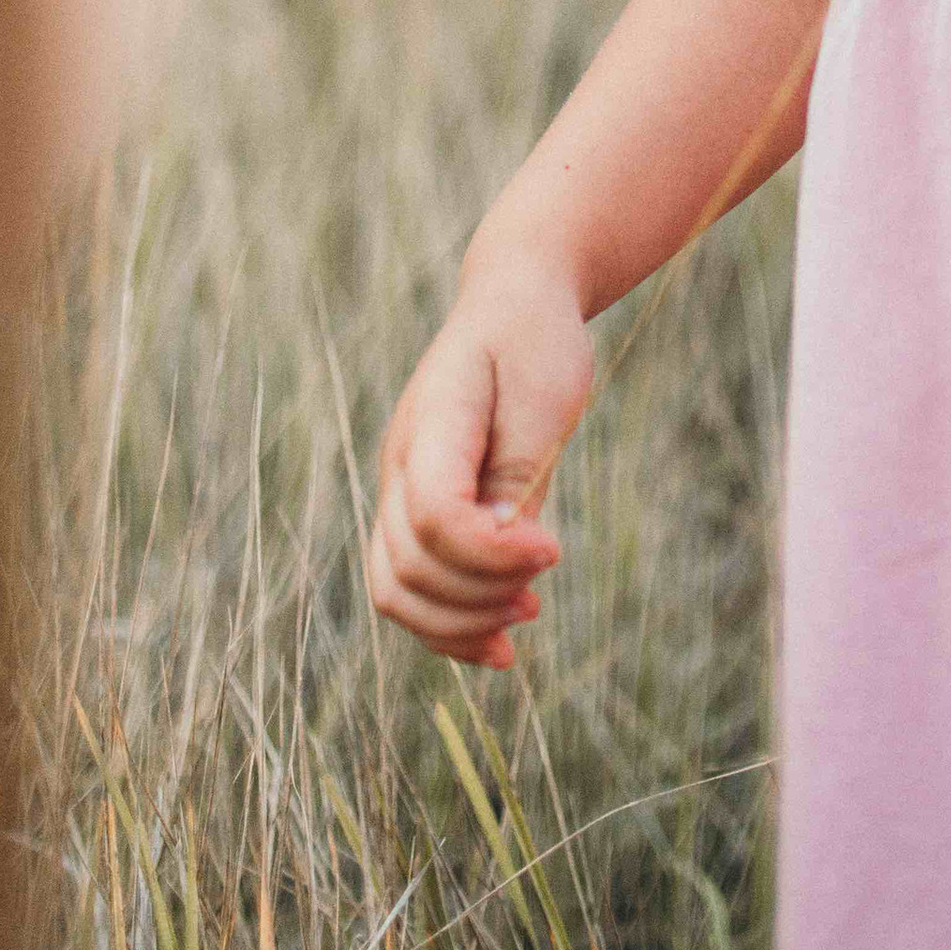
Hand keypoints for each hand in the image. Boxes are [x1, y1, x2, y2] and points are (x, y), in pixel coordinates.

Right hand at [368, 248, 594, 669]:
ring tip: (525, 616)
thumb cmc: (535, 342)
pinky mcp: (420, 511)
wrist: (514, 301)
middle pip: (409, 566)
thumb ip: (520, 471)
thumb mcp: (544, 394)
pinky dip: (448, 626)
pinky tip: (498, 648)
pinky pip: (412, 587)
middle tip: (540, 590)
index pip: (435, 516)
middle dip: (479, 597)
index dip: (491, 554)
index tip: (554, 550)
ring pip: (396, 589)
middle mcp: (402, 464)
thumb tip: (504, 547)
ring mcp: (402, 490)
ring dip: (459, 623)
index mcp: (432, 424)